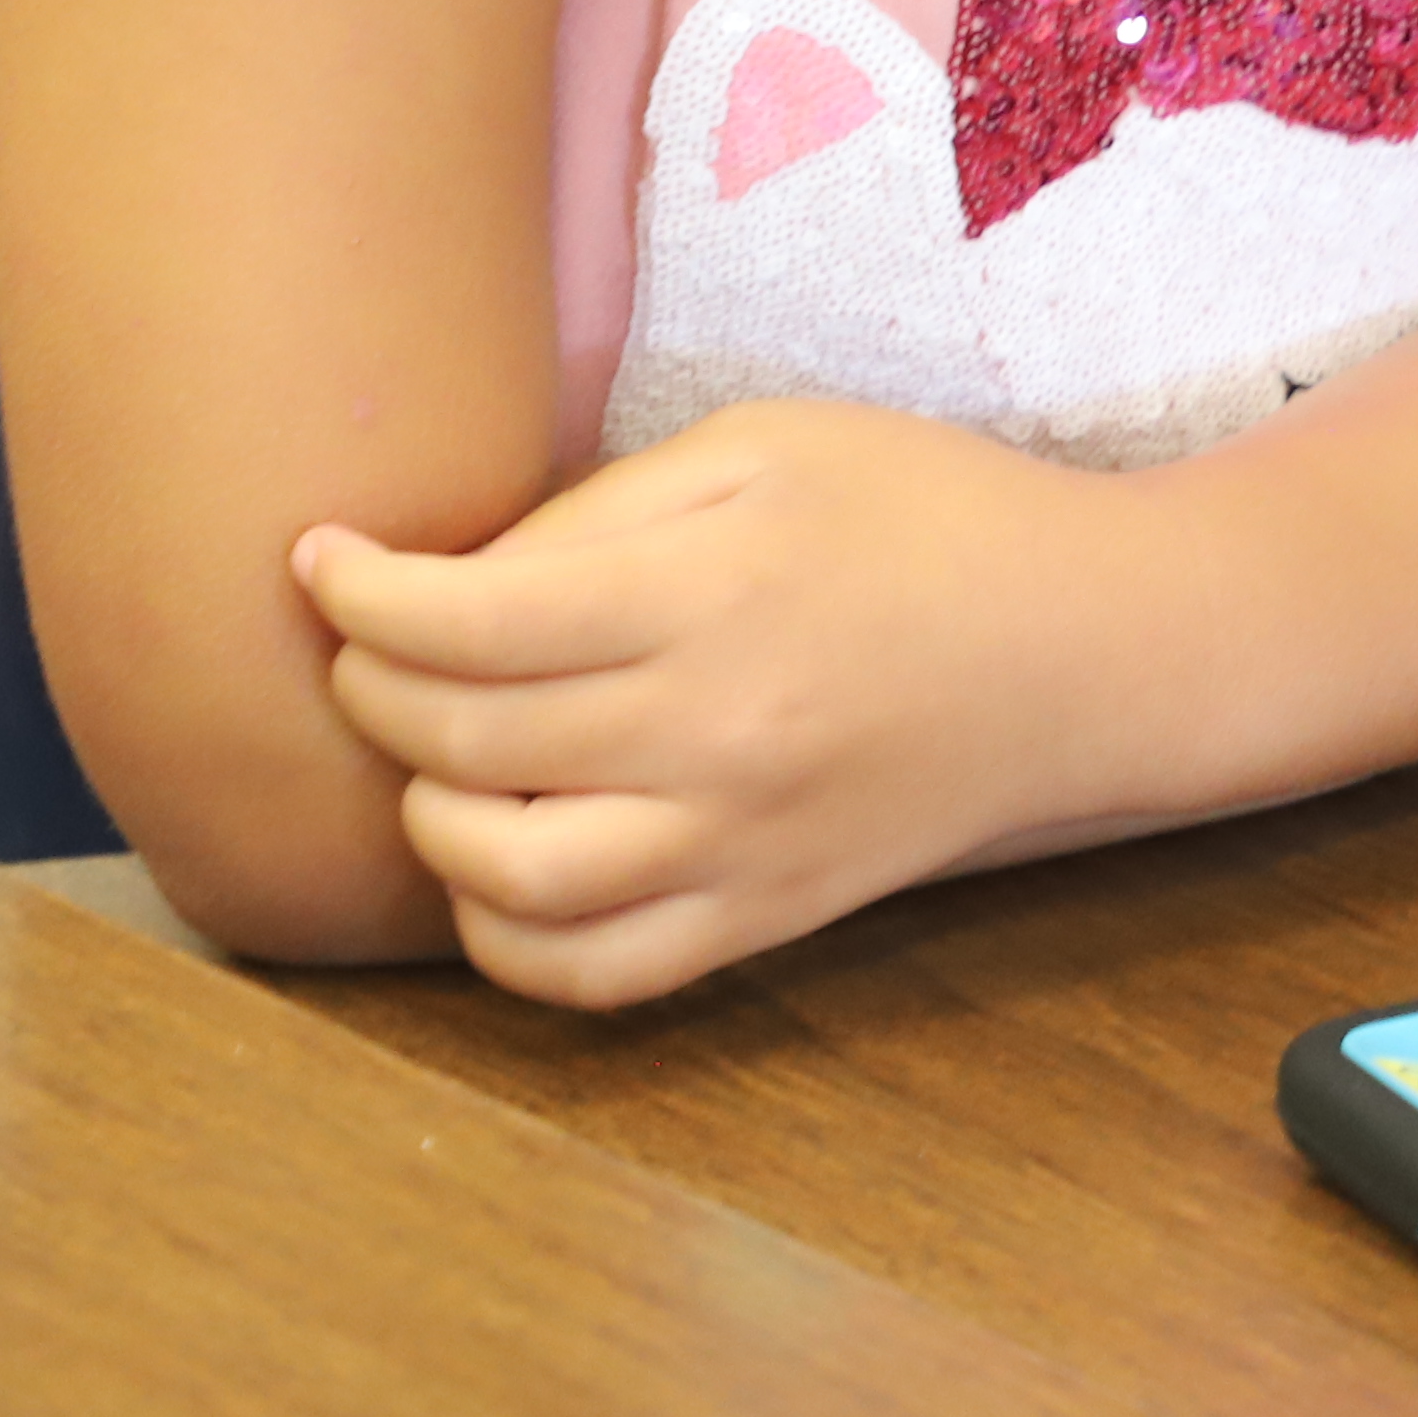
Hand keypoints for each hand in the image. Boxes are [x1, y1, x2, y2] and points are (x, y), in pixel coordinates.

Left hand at [294, 399, 1128, 1006]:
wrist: (1095, 650)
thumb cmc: (935, 517)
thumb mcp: (775, 443)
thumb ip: (608, 504)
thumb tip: (461, 581)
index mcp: (716, 591)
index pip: (468, 617)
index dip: (358, 593)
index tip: (321, 562)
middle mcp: (716, 731)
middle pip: (462, 738)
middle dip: (370, 688)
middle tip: (366, 646)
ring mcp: (741, 842)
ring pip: (505, 878)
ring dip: (424, 821)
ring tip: (432, 764)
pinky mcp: (767, 915)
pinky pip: (594, 973)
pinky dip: (505, 942)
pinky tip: (493, 874)